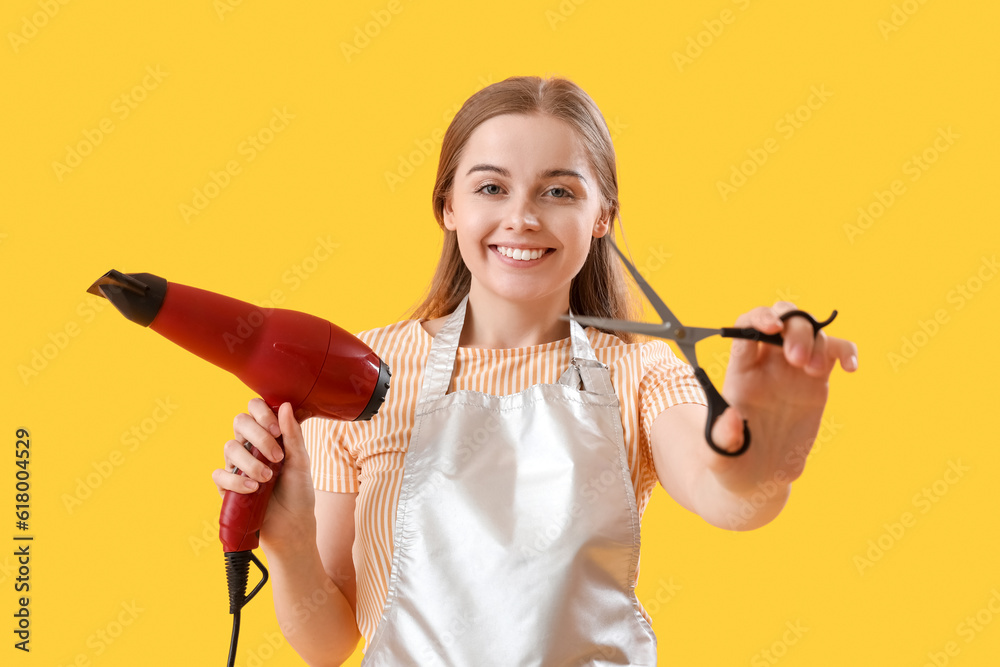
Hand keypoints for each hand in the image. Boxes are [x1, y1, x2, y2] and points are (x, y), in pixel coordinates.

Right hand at [211, 399, 317, 553]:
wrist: (292, 524)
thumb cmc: (298, 491)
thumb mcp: (301, 462)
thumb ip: (293, 434)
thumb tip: (286, 405)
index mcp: (268, 435)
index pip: (255, 408)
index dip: (262, 413)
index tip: (277, 431)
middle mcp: (250, 446)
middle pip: (239, 421)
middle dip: (259, 436)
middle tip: (277, 457)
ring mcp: (237, 465)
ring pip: (230, 447)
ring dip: (250, 462)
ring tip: (267, 478)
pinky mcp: (227, 486)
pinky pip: (220, 474)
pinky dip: (235, 481)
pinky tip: (252, 489)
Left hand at [707, 301, 857, 492]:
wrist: (760, 476)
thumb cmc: (734, 462)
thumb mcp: (719, 456)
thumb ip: (721, 439)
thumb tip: (731, 419)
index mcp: (740, 372)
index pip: (745, 328)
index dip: (757, 319)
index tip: (771, 328)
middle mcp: (766, 363)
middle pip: (781, 318)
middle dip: (794, 328)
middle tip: (798, 359)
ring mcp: (792, 370)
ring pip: (809, 330)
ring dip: (817, 341)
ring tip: (814, 371)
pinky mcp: (816, 381)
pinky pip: (834, 352)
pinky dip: (845, 350)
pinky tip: (850, 367)